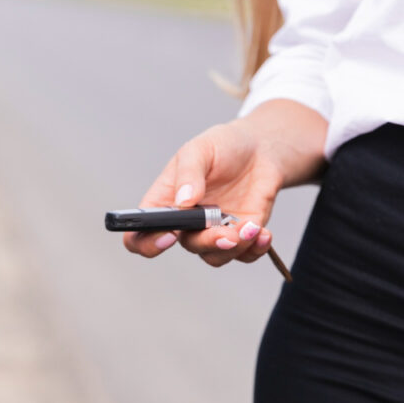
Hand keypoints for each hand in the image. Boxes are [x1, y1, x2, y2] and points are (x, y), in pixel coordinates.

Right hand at [123, 100, 326, 267]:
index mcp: (164, 203)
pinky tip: (264, 233)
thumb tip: (183, 202)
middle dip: (206, 243)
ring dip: (235, 248)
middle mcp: (186, 223)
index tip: (169, 235)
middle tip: (226, 234)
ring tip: (252, 228)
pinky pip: (245, 255)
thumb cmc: (222, 146)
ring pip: (216, 256)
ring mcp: (214, 231)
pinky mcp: (242, 235)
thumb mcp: (199, 150)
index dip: (147, 243)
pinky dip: (256, 249)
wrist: (261, 148)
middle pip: (186, 246)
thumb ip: (189, 174)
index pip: (139, 235)